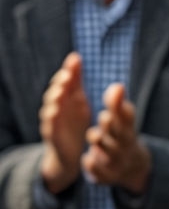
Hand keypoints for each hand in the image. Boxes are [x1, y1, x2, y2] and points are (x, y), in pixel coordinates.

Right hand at [39, 52, 90, 194]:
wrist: (70, 152)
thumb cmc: (73, 122)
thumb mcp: (78, 100)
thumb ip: (75, 80)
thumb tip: (74, 55)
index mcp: (64, 98)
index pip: (63, 81)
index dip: (68, 72)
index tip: (75, 62)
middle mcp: (55, 108)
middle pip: (54, 93)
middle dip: (60, 84)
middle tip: (67, 75)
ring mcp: (52, 123)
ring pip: (49, 110)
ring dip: (53, 101)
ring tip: (60, 93)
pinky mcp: (53, 137)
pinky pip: (50, 128)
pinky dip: (52, 121)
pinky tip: (55, 113)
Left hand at [83, 83, 151, 194]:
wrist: (132, 167)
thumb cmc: (122, 137)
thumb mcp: (123, 122)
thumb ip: (118, 105)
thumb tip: (117, 86)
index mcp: (128, 130)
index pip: (127, 117)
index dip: (120, 108)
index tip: (115, 94)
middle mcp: (124, 146)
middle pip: (119, 135)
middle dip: (112, 126)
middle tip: (104, 116)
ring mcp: (116, 162)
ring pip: (108, 153)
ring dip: (101, 144)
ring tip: (93, 135)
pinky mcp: (107, 176)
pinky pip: (99, 172)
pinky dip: (94, 166)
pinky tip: (87, 158)